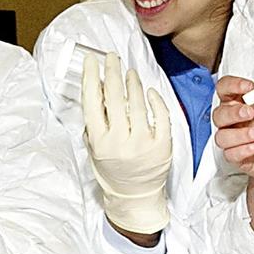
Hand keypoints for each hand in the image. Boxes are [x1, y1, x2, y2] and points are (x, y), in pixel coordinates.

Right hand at [81, 52, 171, 235]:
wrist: (134, 196)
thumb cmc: (112, 170)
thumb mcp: (95, 148)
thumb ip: (95, 122)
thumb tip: (99, 90)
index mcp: (99, 141)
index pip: (92, 101)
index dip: (91, 77)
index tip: (91, 61)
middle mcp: (120, 141)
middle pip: (114, 96)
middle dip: (112, 72)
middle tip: (111, 58)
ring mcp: (143, 143)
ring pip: (137, 102)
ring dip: (132, 82)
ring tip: (129, 73)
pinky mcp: (162, 145)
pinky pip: (159, 114)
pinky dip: (154, 100)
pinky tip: (149, 91)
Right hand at [212, 75, 253, 183]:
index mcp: (238, 104)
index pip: (225, 89)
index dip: (232, 85)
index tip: (249, 87)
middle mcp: (231, 121)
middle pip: (219, 113)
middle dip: (233, 112)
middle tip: (250, 112)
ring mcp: (231, 139)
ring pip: (222, 136)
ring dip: (240, 134)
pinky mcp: (234, 156)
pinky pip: (230, 153)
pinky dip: (243, 150)